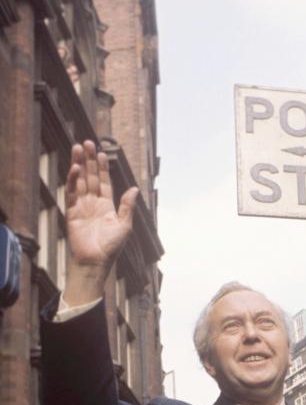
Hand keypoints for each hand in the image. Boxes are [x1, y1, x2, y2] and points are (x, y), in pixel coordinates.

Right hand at [64, 141, 137, 305]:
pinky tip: (75, 168)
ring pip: (80, 181)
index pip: (104, 182)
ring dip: (79, 164)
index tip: (101, 152)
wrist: (95, 262)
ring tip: (78, 148)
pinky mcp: (71, 212)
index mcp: (107, 207)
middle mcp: (93, 204)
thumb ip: (127, 206)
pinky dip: (72, 180)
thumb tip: (135, 189)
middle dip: (89, 160)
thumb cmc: (111, 248)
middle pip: (90, 177)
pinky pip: (71, 193)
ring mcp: (82, 207)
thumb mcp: (124, 226)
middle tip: (87, 142)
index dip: (102, 167)